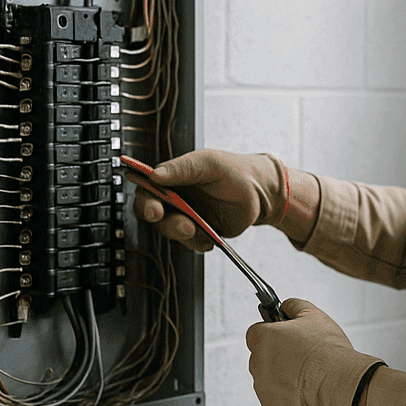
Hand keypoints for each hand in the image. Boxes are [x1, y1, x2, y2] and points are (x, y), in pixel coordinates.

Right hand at [133, 149, 282, 251]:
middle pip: (153, 213)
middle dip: (162, 221)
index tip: (154, 209)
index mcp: (172, 177)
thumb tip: (155, 174)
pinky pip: (190, 243)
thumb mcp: (209, 163)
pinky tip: (210, 237)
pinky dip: (199, 242)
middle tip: (179, 222)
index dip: (144, 200)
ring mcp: (186, 215)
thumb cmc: (234, 171)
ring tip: (196, 228)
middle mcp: (175, 197)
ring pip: (170, 230)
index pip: (146, 188)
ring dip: (181, 232)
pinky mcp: (199, 231)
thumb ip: (182, 168)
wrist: (261, 193)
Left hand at [245, 299, 383, 405]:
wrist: (337, 382)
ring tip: (307, 375)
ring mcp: (263, 386)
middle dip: (277, 357)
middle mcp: (257, 362)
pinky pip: (276, 400)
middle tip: (300, 356)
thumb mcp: (313, 315)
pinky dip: (287, 398)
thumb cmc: (326, 351)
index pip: (256, 332)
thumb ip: (294, 306)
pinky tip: (305, 390)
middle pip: (262, 357)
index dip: (271, 333)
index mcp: (263, 337)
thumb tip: (287, 306)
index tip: (283, 336)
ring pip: (268, 380)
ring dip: (282, 378)